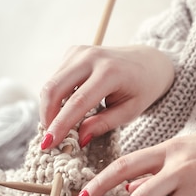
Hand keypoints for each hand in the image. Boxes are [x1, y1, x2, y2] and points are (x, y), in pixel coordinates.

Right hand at [39, 44, 174, 149]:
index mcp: (110, 72)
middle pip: (54, 88)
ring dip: (49, 108)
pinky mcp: (73, 52)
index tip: (49, 144)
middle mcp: (91, 57)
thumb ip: (103, 124)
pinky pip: (55, 78)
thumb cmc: (142, 89)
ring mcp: (80, 52)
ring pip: (50, 83)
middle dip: (46, 116)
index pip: (77, 102)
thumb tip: (78, 138)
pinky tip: (65, 109)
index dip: (60, 124)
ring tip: (58, 126)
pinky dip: (55, 97)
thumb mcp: (130, 111)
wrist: (149, 61)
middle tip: (49, 138)